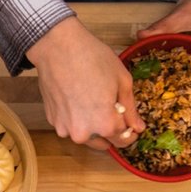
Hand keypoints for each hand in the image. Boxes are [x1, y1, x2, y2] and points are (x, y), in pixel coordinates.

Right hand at [26, 17, 143, 150]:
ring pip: (86, 137)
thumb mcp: (122, 80)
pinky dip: (76, 119)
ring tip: (92, 103)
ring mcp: (65, 129)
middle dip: (110, 131)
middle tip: (111, 110)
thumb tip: (138, 128)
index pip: (122, 141)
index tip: (130, 123)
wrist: (57, 48)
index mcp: (105, 124)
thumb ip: (131, 109)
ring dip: (92, 127)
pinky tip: (77, 99)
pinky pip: (70, 127)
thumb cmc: (92, 59)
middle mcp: (83, 134)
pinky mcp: (53, 121)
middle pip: (103, 144)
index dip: (130, 132)